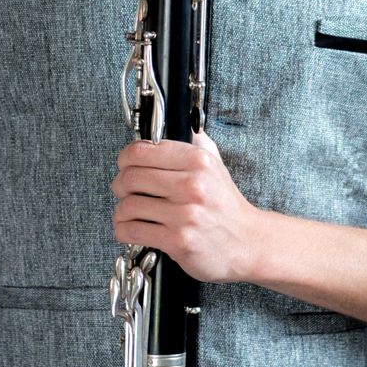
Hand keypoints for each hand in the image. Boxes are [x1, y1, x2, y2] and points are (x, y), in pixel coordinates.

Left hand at [111, 131, 261, 283]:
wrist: (247, 242)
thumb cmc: (226, 205)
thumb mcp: (216, 166)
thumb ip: (197, 144)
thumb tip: (179, 123)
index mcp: (198, 162)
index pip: (143, 150)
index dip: (125, 158)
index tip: (124, 165)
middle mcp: (192, 185)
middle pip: (131, 177)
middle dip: (119, 185)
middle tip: (122, 190)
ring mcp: (185, 215)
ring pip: (128, 205)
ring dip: (121, 211)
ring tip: (128, 213)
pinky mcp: (178, 241)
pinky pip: (132, 231)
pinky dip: (123, 230)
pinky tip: (130, 229)